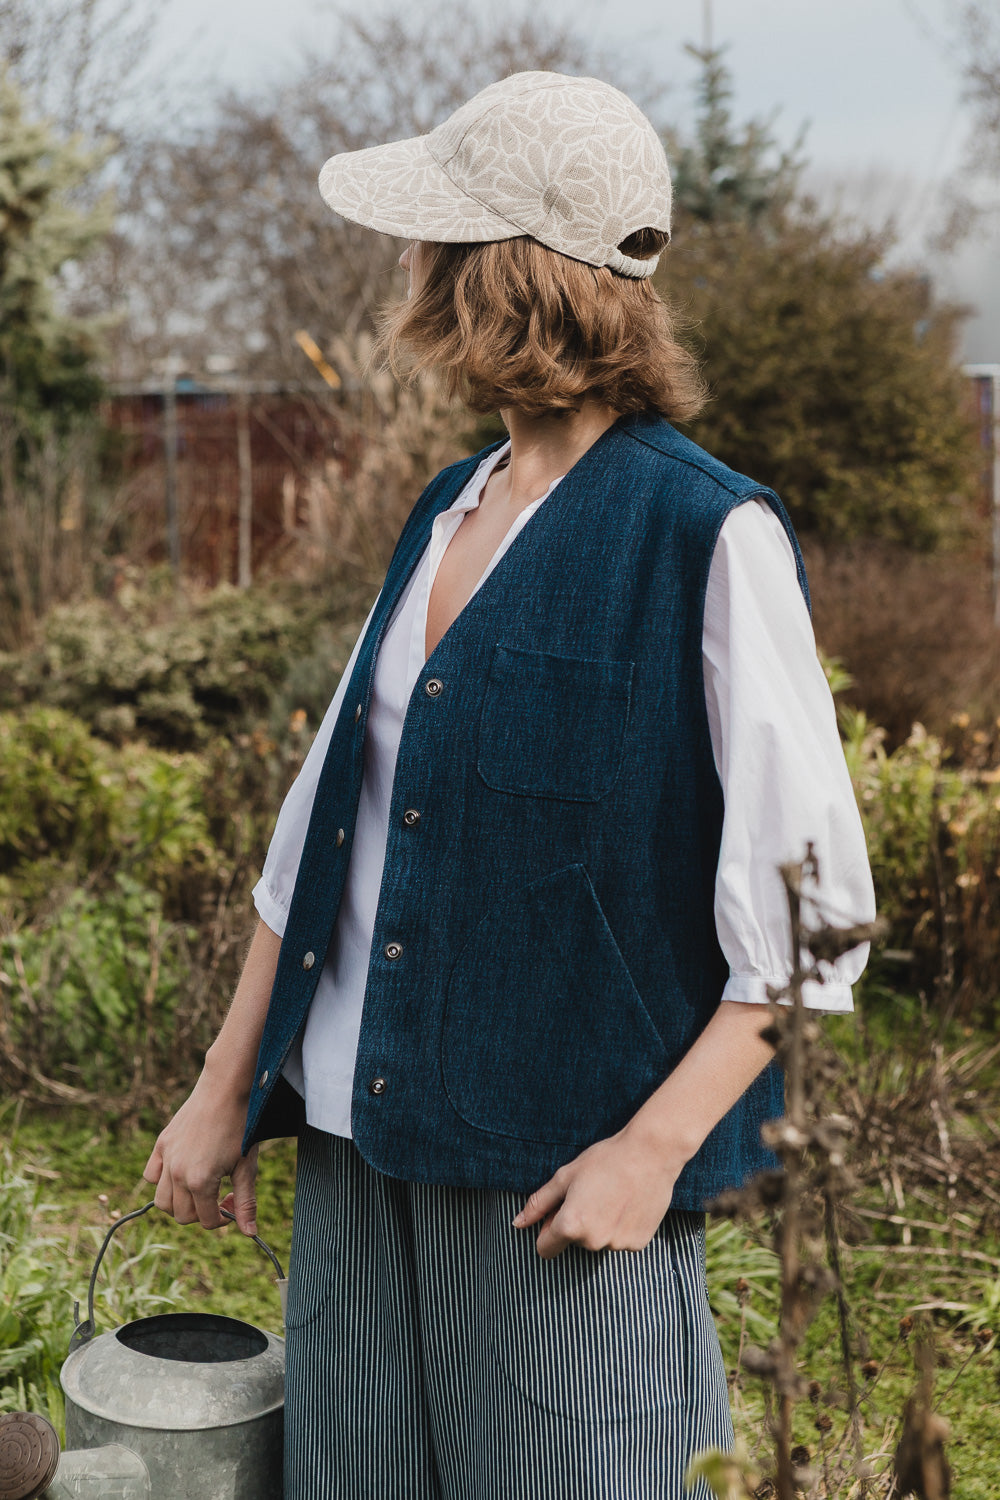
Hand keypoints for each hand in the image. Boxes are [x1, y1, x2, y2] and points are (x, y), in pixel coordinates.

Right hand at [143, 1071, 258, 1235]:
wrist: (225, 1089)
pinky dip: (163, 1181)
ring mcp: (166, 1158)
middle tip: (220, 1195)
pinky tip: (183, 1171)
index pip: (205, 1221)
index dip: (222, 1219)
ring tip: (200, 1188)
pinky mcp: (161, 1144)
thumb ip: (246, 1202)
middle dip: (202, 1213)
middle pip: (181, 1216)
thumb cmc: (241, 1126)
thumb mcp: (247, 1166)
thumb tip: (250, 1234)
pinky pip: (151, 1176)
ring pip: (162, 1201)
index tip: (233, 1203)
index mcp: (199, 1182)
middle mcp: (177, 1173)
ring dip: (180, 1203)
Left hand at [513, 1124, 685, 1260]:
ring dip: (600, 1225)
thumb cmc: (604, 1161)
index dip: (547, 1231)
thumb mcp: (565, 1177)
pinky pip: (620, 1240)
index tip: (558, 1214)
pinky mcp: (638, 1244)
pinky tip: (628, 1204)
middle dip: (577, 1223)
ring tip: (613, 1197)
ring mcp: (617, 1245)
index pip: (545, 1249)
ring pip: (598, 1241)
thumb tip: (517, 1224)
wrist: (650, 1155)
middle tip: (592, 1194)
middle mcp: (592, 1242)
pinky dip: (621, 1227)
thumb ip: (538, 1204)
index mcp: (570, 1226)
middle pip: (574, 1242)